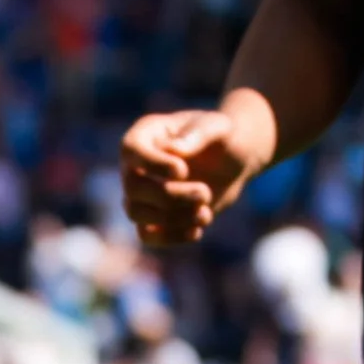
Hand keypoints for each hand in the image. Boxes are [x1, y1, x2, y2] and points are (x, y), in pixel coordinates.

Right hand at [121, 101, 275, 247]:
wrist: (233, 163)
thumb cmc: (222, 138)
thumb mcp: (219, 127)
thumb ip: (199, 133)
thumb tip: (174, 150)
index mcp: (146, 134)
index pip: (131, 150)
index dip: (154, 165)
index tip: (183, 171)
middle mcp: (134, 164)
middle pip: (133, 187)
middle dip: (171, 196)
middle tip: (205, 193)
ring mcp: (139, 193)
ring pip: (136, 213)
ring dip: (173, 218)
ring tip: (205, 212)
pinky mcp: (151, 218)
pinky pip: (147, 235)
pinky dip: (172, 237)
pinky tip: (198, 229)